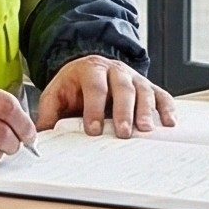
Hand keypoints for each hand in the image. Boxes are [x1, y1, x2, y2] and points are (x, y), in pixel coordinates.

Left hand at [37, 55, 175, 136]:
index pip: (94, 86)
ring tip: (144, 130)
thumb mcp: (56, 95)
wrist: (90, 70)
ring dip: (145, 111)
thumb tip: (39, 138)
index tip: (93, 129)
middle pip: (122, 87)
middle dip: (122, 110)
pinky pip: (161, 95)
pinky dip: (167, 108)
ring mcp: (134, 78)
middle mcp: (114, 70)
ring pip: (143, 90)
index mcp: (90, 69)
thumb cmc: (74, 87)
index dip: (94, 107)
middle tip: (122, 131)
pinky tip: (169, 123)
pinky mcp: (148, 87)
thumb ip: (48, 114)